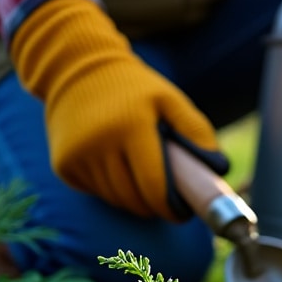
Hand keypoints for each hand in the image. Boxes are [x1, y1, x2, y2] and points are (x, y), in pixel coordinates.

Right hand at [9, 0, 223, 220]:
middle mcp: (99, 144)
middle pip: (134, 199)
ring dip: (133, 200)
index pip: (154, 187)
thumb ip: (196, 130)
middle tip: (167, 201)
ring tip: (144, 184)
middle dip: (154, 206)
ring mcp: (77, 156)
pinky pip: (95, 192)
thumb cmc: (133, 88)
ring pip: (115, 199)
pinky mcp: (63, 164)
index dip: (171, 208)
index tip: (181, 212)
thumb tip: (218, 168)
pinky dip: (111, 190)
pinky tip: (118, 171)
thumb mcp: (169, 99)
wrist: (76, 69)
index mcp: (131, 128)